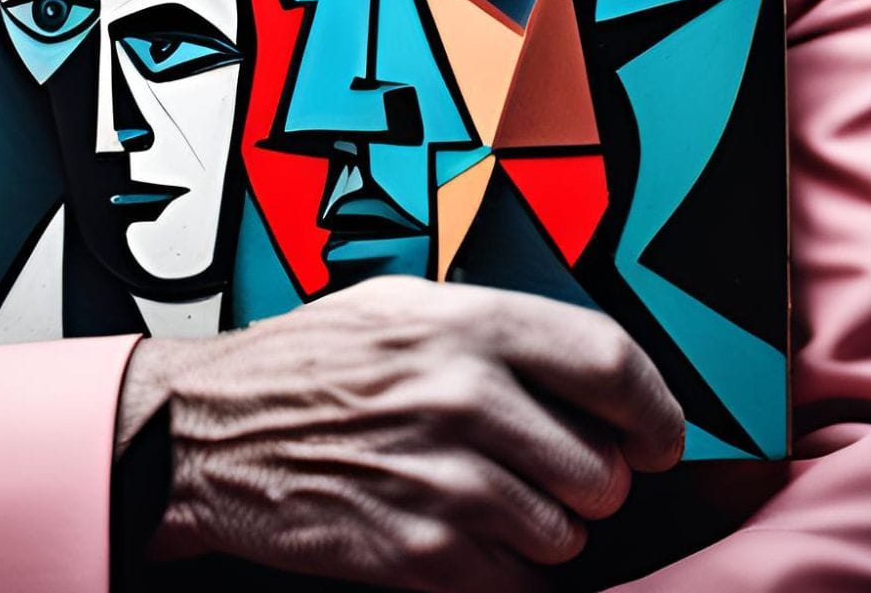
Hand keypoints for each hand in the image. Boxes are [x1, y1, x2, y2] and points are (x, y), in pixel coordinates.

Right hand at [114, 274, 684, 589]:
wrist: (212, 431)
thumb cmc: (306, 364)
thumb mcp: (401, 305)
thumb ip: (495, 328)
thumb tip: (587, 368)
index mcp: (465, 323)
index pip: (613, 363)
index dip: (656, 409)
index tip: (658, 435)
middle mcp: (464, 396)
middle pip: (603, 466)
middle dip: (591, 480)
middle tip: (548, 469)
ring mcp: (445, 480)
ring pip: (568, 533)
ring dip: (545, 529)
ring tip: (488, 497)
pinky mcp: (422, 553)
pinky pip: (519, 584)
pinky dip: (504, 572)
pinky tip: (461, 534)